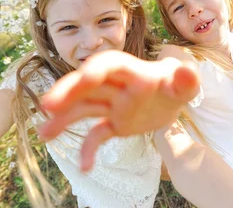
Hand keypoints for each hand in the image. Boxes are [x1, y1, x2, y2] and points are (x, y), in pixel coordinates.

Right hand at [37, 50, 199, 170]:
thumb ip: (188, 79)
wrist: (175, 94)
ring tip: (44, 134)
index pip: (110, 65)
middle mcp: (117, 86)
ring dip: (65, 118)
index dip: (96, 69)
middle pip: (89, 85)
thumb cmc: (179, 83)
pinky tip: (85, 166)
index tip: (82, 79)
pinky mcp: (114, 123)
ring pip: (85, 107)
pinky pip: (97, 134)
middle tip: (48, 105)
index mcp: (134, 71)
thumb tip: (187, 75)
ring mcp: (113, 104)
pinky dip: (89, 148)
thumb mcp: (187, 82)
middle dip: (69, 91)